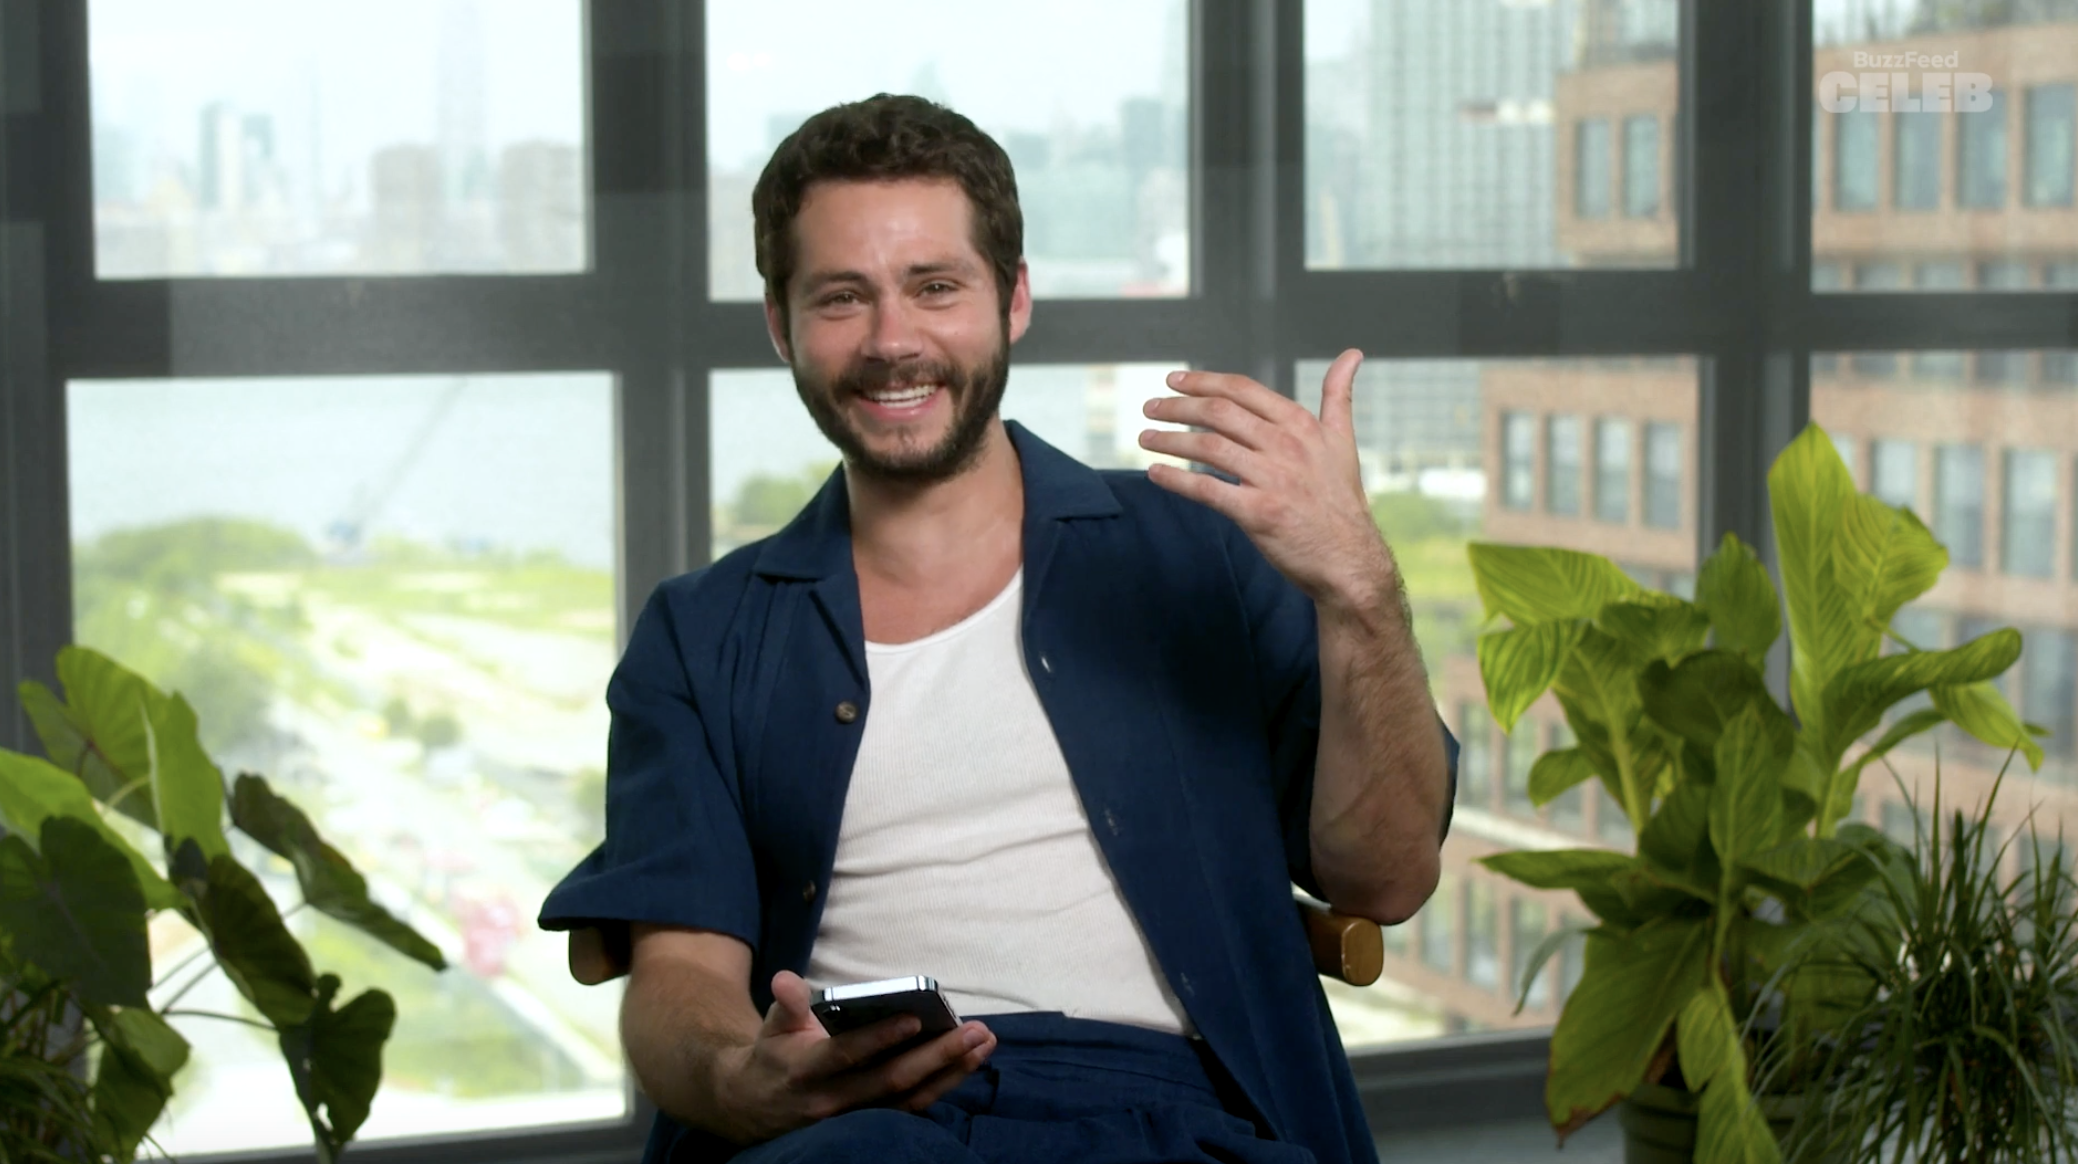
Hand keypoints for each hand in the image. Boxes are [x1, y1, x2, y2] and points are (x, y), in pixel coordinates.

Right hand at [714, 971, 995, 1144]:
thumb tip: (786, 979)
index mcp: (807, 1070)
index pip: (847, 1055)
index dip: (880, 1039)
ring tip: (983, 1045)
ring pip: (909, 1100)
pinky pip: (911, 1109)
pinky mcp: (869, 1126)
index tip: (915, 1019)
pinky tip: (968, 1065)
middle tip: (975, 1031)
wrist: (754, 1109)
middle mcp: (833, 1100)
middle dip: (938, 1056)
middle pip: (891, 1081)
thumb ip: (786, 1004)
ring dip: (951, 1073)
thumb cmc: (774, 1055)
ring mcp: (854, 1119)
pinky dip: (942, 1088)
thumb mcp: (772, 1027)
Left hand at [1139, 349, 1393, 605]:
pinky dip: (1176, 480)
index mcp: (1300, 425)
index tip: (1174, 380)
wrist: (1349, 559)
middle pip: (1219, 414)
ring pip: (1208, 447)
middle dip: (1178, 406)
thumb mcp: (1344, 441)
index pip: (1242, 390)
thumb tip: (1352, 354)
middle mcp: (1286, 446)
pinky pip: (1207, 489)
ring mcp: (1271, 479)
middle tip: (1150, 407)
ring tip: (1145, 437)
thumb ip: (1339, 396)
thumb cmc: (1341, 500)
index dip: (1203, 381)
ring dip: (1170, 440)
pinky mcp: (1258, 513)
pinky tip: (1155, 473)